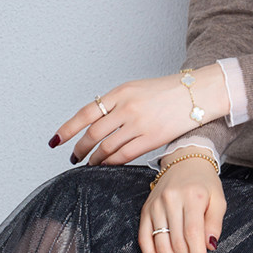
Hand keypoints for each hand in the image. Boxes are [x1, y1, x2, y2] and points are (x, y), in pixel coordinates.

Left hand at [50, 65, 228, 164]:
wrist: (196, 93)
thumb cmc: (168, 90)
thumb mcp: (138, 88)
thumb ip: (117, 102)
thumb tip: (95, 120)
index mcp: (122, 92)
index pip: (87, 112)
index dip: (68, 128)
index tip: (56, 140)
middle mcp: (128, 107)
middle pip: (93, 134)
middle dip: (79, 148)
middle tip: (74, 155)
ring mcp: (139, 124)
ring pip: (106, 148)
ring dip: (94, 159)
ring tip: (89, 163)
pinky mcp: (151, 139)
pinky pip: (123, 156)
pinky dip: (110, 163)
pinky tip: (106, 164)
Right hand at [139, 148, 225, 252]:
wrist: (186, 160)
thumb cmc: (204, 182)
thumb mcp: (218, 198)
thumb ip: (215, 222)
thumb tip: (209, 247)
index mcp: (193, 195)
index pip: (193, 233)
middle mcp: (172, 199)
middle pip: (176, 241)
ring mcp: (156, 204)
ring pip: (160, 243)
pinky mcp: (146, 209)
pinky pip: (144, 238)